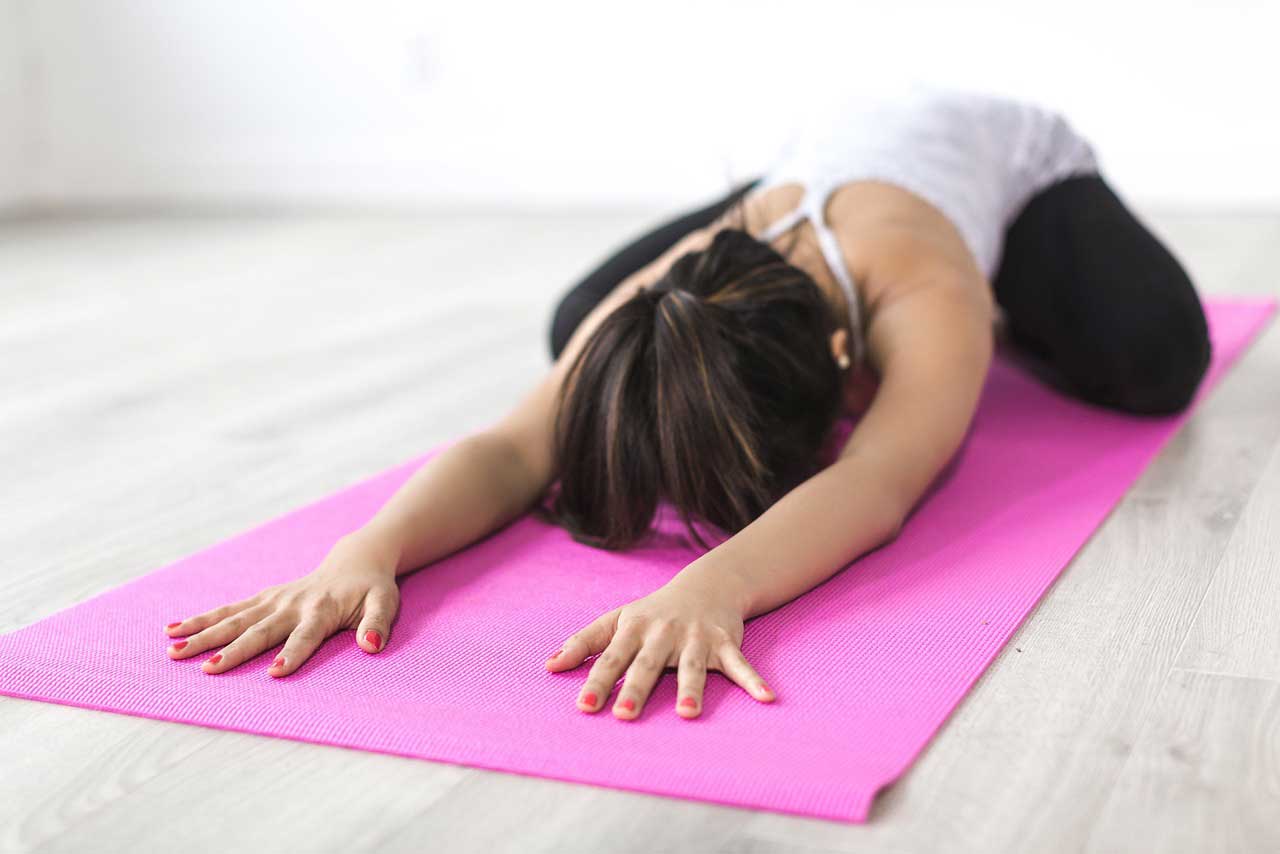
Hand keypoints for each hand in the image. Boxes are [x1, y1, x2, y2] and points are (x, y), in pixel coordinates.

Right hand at [162, 531, 401, 675]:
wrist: (355, 561)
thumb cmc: (372, 589)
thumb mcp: (385, 604)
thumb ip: (378, 624)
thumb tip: (371, 646)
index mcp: (322, 610)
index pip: (306, 637)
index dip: (292, 654)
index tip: (274, 673)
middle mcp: (292, 604)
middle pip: (260, 630)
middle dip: (233, 650)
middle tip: (207, 669)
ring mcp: (274, 600)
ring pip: (234, 619)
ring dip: (204, 635)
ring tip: (174, 652)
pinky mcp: (262, 598)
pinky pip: (228, 609)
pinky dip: (201, 619)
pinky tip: (172, 630)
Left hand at [544, 572, 774, 719]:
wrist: (706, 585)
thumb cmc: (653, 611)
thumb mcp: (617, 620)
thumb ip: (584, 643)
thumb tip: (548, 666)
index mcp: (634, 629)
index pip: (611, 658)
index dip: (597, 681)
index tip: (584, 706)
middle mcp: (663, 633)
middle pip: (648, 664)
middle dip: (636, 688)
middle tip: (624, 715)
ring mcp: (696, 638)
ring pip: (692, 667)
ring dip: (692, 690)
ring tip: (689, 715)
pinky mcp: (725, 642)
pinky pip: (740, 664)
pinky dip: (754, 681)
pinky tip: (766, 698)